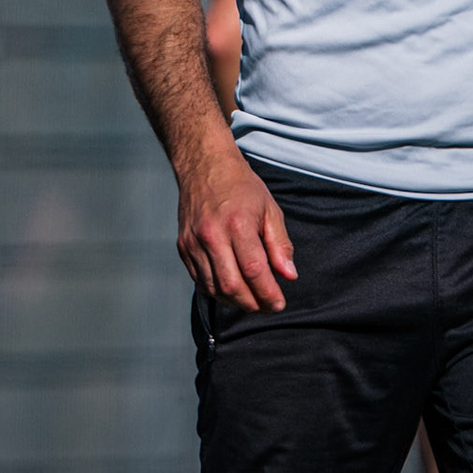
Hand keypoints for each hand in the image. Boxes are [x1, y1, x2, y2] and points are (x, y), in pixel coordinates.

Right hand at [176, 146, 297, 312]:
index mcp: (238, 224)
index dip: (268, 293)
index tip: (279, 304)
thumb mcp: (269, 209)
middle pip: (232, 285)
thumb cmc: (241, 187)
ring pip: (214, 288)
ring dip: (234, 301)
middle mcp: (212, 235)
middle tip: (267, 306)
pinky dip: (217, 291)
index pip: (254, 271)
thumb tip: (289, 276)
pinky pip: (199, 280)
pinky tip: (231, 288)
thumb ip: (280, 244)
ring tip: (251, 299)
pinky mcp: (183, 246)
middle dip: (252, 304)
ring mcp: (194, 242)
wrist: (204, 165)